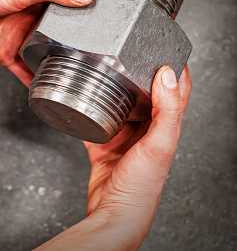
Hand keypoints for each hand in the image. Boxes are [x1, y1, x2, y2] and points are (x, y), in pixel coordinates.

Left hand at [0, 0, 92, 84]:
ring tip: (74, 72)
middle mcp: (28, 15)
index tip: (104, 21)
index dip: (84, 10)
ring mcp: (16, 34)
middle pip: (57, 30)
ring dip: (54, 61)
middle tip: (94, 53)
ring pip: (41, 51)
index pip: (67, 1)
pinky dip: (31, 78)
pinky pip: (21, 68)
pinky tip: (42, 87)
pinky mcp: (3, 51)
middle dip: (73, 41)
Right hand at [37, 66, 191, 250]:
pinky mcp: (104, 144)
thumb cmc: (141, 185)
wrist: (114, 211)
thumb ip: (167, 110)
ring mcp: (124, 137)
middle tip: (127, 54)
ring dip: (112, 89)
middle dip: (137, 73)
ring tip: (103, 70)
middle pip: (144, 94)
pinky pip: (95, 121)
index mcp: (165, 127)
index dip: (174, 67)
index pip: (176, 90)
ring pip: (119, 105)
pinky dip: (89, 110)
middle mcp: (146, 130)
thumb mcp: (159, 144)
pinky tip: (81, 100)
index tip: (164, 46)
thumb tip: (168, 75)